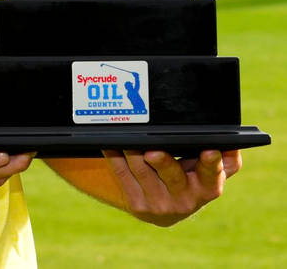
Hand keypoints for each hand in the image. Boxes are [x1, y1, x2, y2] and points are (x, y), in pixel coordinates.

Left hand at [102, 149, 241, 225]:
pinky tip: (111, 144)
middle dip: (163, 162)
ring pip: (143, 172)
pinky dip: (116, 157)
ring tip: (127, 137)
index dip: (212, 164)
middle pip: (173, 177)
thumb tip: (233, 141)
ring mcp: (160, 205)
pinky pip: (123, 175)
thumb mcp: (205, 172)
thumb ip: (222, 159)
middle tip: (153, 150)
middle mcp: (185, 201)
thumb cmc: (187, 179)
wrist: (161, 207)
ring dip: (133, 152)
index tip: (209, 151)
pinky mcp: (137, 205)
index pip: (213, 177)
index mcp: (207, 189)